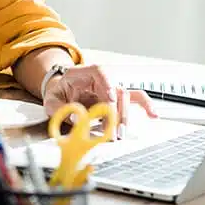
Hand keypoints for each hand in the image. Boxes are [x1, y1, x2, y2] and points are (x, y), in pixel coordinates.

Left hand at [42, 64, 157, 140]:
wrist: (62, 93)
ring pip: (125, 98)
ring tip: (120, 133)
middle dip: (115, 111)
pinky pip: (135, 99)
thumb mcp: (51, 99)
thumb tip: (75, 115)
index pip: (100, 71)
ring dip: (124, 116)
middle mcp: (101, 79)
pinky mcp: (117, 99)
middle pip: (115, 89)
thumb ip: (59, 107)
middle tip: (113, 130)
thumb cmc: (59, 93)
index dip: (107, 84)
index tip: (109, 100)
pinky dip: (145, 106)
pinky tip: (153, 115)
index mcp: (83, 73)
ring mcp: (111, 88)